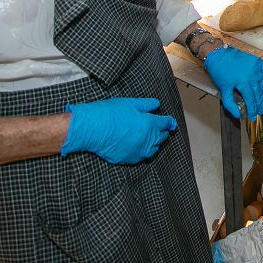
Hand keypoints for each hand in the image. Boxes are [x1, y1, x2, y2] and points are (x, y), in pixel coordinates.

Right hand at [61, 97, 176, 163]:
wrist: (92, 128)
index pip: (164, 123)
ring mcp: (138, 151)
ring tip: (155, 140)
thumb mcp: (129, 103)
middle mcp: (147, 139)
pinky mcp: (128, 159)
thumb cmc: (109, 113)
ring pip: (153, 149)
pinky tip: (142, 148)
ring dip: (156, 143)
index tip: (171, 122)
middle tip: (165, 130)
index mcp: (149, 124)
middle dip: (163, 132)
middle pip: (161, 137)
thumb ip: (146, 105)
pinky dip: (144, 152)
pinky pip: (141, 157)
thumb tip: (156, 105)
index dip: (169, 122)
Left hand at [204, 46, 262, 118]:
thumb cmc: (219, 71)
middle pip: (259, 94)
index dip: (253, 110)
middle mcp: (252, 76)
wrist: (219, 54)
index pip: (251, 100)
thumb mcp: (223, 89)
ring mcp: (256, 68)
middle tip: (259, 112)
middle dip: (260, 105)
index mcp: (243, 83)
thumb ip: (230, 104)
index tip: (253, 117)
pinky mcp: (257, 62)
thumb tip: (238, 115)